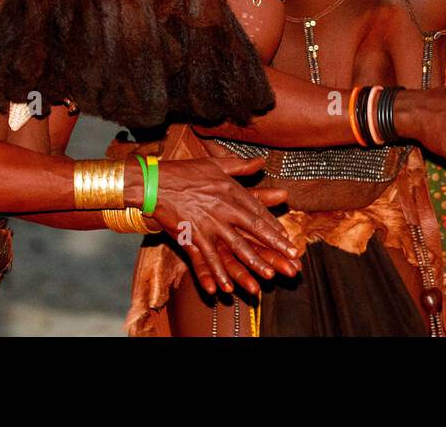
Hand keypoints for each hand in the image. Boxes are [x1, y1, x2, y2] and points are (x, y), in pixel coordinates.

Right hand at [153, 155, 299, 296]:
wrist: (154, 182)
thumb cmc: (185, 172)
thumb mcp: (215, 164)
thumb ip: (240, 166)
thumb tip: (261, 160)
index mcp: (230, 190)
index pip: (258, 211)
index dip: (273, 227)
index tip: (286, 239)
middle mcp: (223, 208)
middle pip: (253, 230)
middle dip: (274, 245)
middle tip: (291, 258)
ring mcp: (208, 224)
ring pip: (235, 247)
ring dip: (253, 262)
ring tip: (268, 276)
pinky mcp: (191, 236)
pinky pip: (207, 258)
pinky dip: (217, 272)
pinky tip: (226, 285)